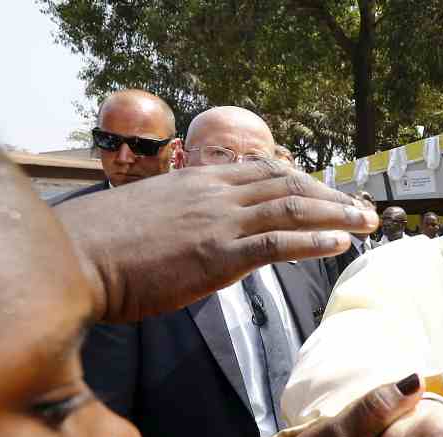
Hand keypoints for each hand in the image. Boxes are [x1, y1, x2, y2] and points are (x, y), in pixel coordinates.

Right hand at [55, 161, 377, 322]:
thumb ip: (192, 219)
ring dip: (338, 214)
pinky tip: (339, 243)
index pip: (267, 171)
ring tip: (369, 222)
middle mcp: (215, 193)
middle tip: (366, 209)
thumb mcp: (155, 217)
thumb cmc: (107, 247)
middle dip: (333, 196)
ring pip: (292, 207)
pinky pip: (277, 242)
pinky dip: (313, 240)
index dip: (307, 181)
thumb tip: (219, 238)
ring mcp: (218, 222)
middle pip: (289, 184)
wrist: (74, 259)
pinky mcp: (217, 256)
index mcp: (199, 180)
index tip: (333, 194)